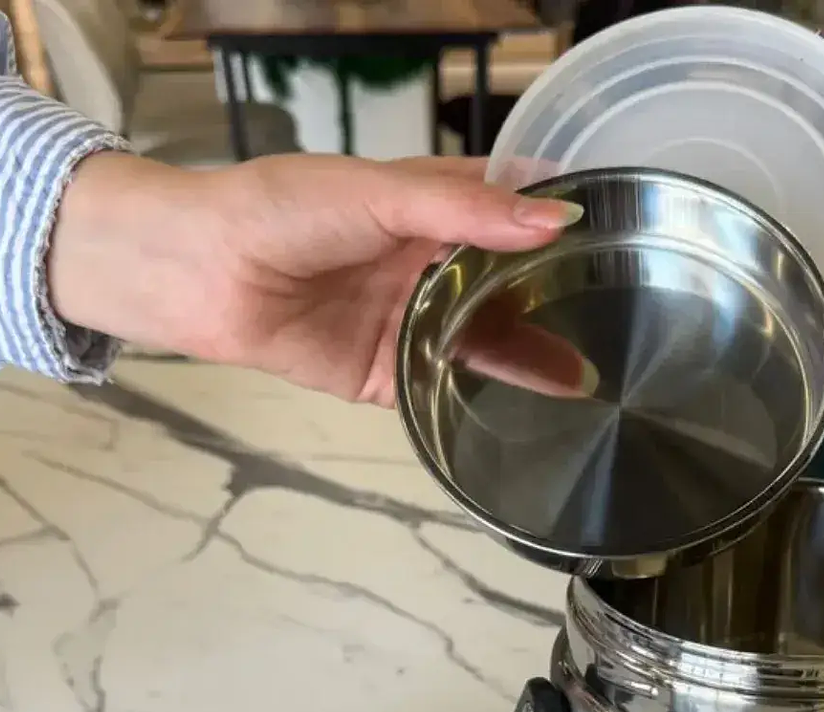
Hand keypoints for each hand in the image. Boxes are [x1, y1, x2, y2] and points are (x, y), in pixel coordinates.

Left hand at [46, 151, 586, 404]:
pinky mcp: (388, 375)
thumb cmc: (277, 211)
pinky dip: (485, 398)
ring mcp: (409, 322)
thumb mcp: (379, 194)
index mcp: (428, 208)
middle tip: (625, 317)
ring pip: (484, 342)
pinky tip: (533, 406)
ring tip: (590, 376)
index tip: (624, 231)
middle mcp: (426, 266)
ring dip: (533, 358)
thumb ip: (463, 209)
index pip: (510, 211)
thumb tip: (552, 219)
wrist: (198, 273)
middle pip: (507, 285)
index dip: (560, 220)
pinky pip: (445, 390)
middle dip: (559, 300)